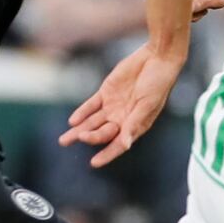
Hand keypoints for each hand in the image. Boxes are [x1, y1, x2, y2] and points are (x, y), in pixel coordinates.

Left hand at [61, 44, 183, 166]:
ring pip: (92, 122)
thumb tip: (125, 144)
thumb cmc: (159, 84)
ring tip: (64, 140)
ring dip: (79, 131)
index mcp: (135, 125)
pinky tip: (73, 121)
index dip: (107, 154)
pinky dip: (82, 113)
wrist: (157, 59)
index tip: (94, 163)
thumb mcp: (147, 105)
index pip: (118, 144)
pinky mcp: (106, 92)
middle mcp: (122, 118)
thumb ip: (133, 124)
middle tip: (79, 138)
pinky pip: (90, 106)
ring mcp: (113, 106)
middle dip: (90, 137)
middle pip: (102, 133)